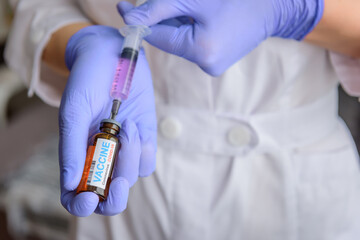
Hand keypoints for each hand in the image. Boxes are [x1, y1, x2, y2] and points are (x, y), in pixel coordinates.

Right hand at [59, 25, 156, 216]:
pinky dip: (143, 148)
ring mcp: (124, 149)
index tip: (89, 200)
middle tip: (117, 183)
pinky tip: (133, 125)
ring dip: (129, 157)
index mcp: (78, 155)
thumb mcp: (74, 112)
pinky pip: (148, 159)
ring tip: (123, 124)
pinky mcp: (144, 137)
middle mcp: (102, 156)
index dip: (81, 205)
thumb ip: (72, 147)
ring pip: (131, 176)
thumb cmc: (86, 81)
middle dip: (114, 197)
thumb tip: (70, 184)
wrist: (111, 55)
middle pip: (109, 196)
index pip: (76, 194)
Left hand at [118, 0, 322, 75]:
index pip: (158, 38)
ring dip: (176, 22)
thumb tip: (130, 19)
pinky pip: (193, 44)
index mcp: (201, 51)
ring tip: (191, 6)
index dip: (140, 21)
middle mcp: (206, 65)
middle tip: (152, 1)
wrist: (273, 7)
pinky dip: (188, 29)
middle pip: (169, 40)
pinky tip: (197, 15)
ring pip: (181, 41)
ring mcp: (213, 65)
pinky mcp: (217, 61)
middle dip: (161, 19)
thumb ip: (159, 10)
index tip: (123, 7)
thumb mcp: (193, 0)